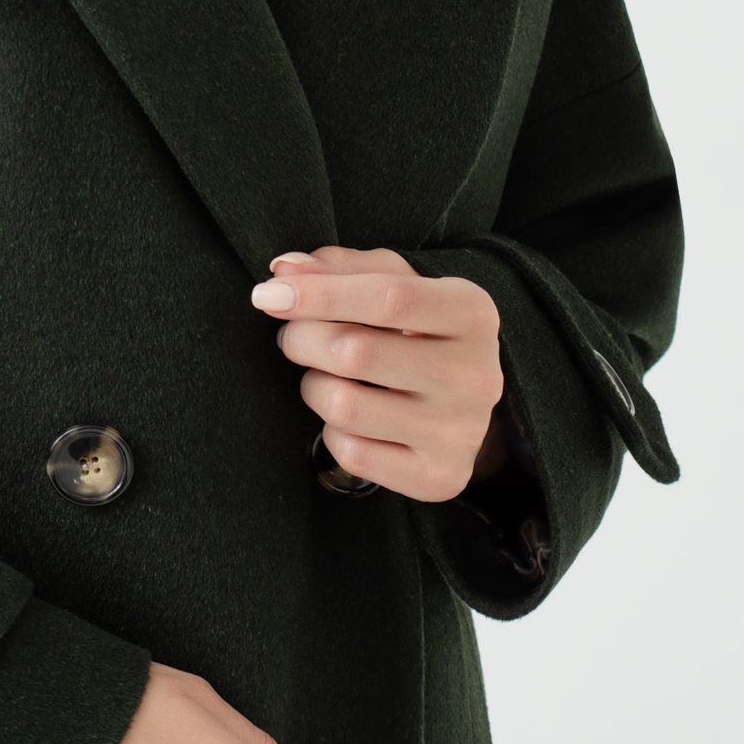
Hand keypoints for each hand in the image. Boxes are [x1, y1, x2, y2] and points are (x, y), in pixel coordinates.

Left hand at [252, 246, 504, 503]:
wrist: (465, 406)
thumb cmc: (417, 330)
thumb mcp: (396, 284)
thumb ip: (340, 268)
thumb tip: (283, 268)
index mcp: (471, 313)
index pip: (389, 296)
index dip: (320, 293)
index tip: (268, 294)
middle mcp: (475, 374)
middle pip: (357, 352)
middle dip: (303, 339)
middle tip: (292, 337)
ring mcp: (460, 431)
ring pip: (346, 406)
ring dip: (314, 387)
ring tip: (322, 376)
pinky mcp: (439, 475)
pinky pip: (353, 454)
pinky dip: (332, 432)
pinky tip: (347, 418)